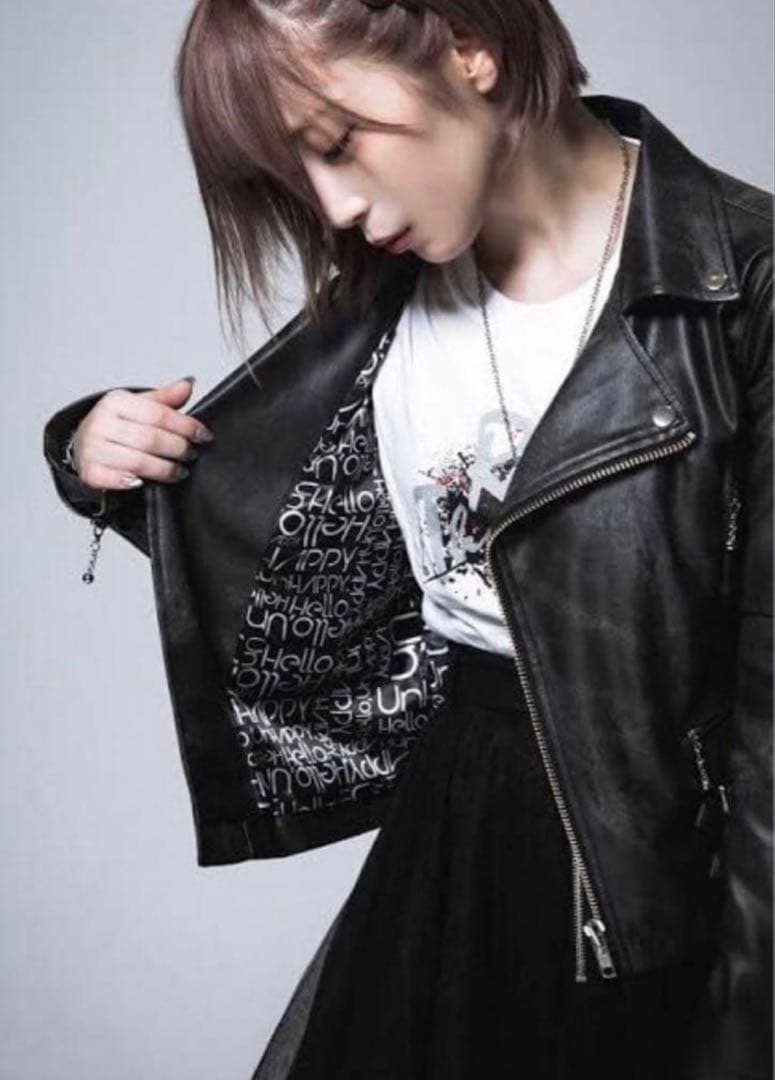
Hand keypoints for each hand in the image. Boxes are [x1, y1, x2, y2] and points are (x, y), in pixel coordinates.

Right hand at [69, 376, 214, 490]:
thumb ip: (165, 398)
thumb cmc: (116, 425)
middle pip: (151, 439)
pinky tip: (149, 482)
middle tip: (191, 454)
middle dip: (178, 449)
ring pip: (139, 462)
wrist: (84, 444)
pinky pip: (118, 481)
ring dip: (165, 470)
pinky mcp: (90, 472)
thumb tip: (188, 384)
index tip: (203, 435)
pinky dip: (137, 482)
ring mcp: (93, 448)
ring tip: (179, 470)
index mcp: (115, 402)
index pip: (159, 414)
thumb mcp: (139, 406)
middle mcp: (100, 423)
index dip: (186, 426)